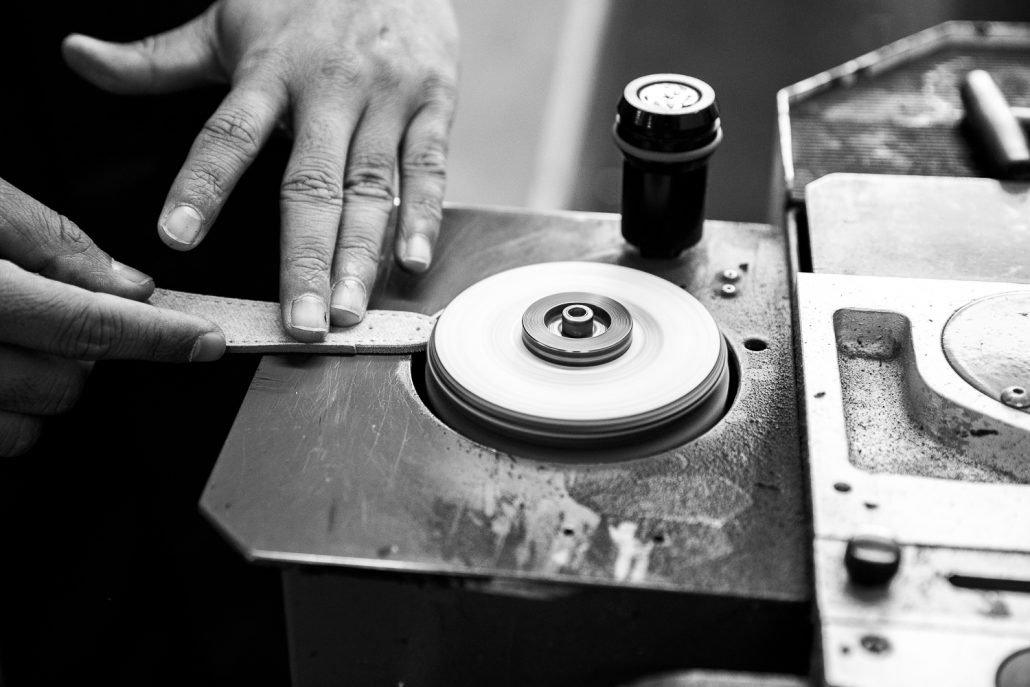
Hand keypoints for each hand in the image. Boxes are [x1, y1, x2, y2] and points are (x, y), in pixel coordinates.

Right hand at [0, 179, 224, 456]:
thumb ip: (50, 242)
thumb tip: (130, 285)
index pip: (91, 325)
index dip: (160, 336)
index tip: (208, 340)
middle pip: (67, 384)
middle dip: (88, 356)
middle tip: (67, 314)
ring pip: (30, 424)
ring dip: (46, 388)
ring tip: (23, 339)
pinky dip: (13, 414)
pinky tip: (4, 372)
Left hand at [62, 0, 460, 340]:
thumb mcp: (226, 21)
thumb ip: (158, 58)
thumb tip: (78, 57)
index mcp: (270, 69)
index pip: (228, 134)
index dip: (203, 186)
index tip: (176, 239)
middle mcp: (329, 87)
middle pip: (311, 183)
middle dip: (306, 260)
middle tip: (299, 323)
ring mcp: (386, 97)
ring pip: (373, 187)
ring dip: (361, 255)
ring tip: (348, 313)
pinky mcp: (434, 103)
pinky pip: (429, 167)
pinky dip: (424, 216)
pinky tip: (412, 262)